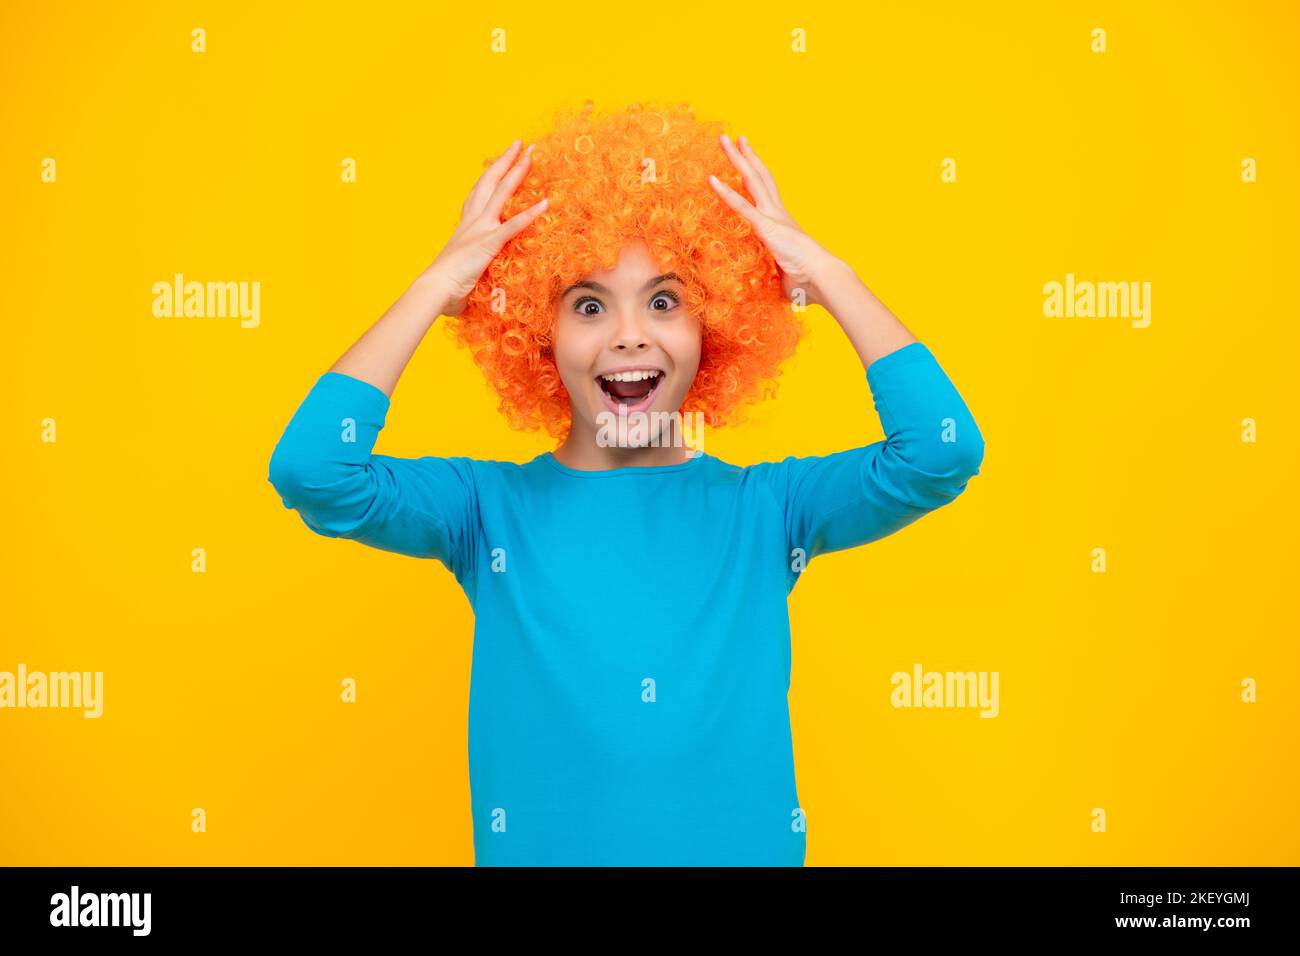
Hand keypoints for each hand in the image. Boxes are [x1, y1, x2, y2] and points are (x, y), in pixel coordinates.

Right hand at [423, 139, 548, 316]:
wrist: (435, 289)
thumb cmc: (447, 285)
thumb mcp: (465, 267)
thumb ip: (475, 263)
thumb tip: (481, 272)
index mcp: (467, 224)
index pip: (481, 192)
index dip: (492, 174)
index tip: (503, 158)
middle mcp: (474, 221)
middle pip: (491, 183)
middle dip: (506, 161)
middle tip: (521, 144)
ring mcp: (481, 230)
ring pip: (501, 194)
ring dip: (517, 173)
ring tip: (531, 157)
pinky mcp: (488, 244)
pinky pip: (513, 227)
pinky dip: (529, 215)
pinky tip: (545, 204)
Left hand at [708, 134, 840, 307]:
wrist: (821, 278)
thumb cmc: (806, 281)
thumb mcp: (783, 273)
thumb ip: (773, 272)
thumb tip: (770, 286)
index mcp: (781, 221)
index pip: (766, 191)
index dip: (756, 172)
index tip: (748, 157)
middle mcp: (777, 213)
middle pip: (759, 176)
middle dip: (745, 156)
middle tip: (734, 137)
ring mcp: (772, 217)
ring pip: (751, 180)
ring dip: (736, 159)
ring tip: (723, 139)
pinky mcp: (766, 227)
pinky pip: (741, 206)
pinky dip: (725, 193)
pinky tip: (711, 179)